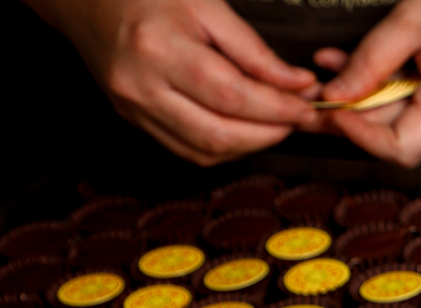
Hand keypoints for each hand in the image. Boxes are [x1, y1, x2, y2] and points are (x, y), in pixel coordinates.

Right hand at [48, 0, 318, 164]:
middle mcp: (141, 86)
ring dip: (251, 145)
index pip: (232, 95)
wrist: (86, 1)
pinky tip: (243, 129)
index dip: (277, 107)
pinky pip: (187, 150)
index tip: (308, 105)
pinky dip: (224, 146)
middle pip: (220, 133)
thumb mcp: (207, 6)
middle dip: (271, 132)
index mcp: (158, 49)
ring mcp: (134, 109)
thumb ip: (254, 50)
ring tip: (277, 123)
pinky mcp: (134, 120)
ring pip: (205, 151)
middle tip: (299, 118)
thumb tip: (297, 83)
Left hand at [315, 0, 420, 166]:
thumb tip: (335, 95)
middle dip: (353, 112)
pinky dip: (389, 89)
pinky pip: (419, 105)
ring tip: (333, 65)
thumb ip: (370, 61)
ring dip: (366, 96)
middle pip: (398, 133)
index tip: (332, 111)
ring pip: (404, 117)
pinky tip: (365, 67)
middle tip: (314, 87)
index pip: (402, 148)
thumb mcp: (412, 20)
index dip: (360, 136)